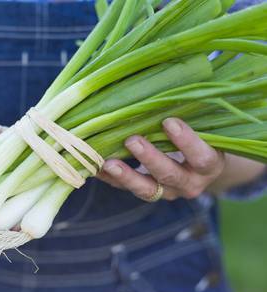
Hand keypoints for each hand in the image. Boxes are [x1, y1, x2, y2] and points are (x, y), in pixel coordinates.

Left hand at [99, 118, 225, 200]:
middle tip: (132, 140)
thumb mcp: (203, 127)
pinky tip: (94, 167)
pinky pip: (124, 189)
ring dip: (126, 176)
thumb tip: (164, 86)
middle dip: (150, 158)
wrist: (196, 166)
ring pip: (146, 190)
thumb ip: (189, 115)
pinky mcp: (146, 193)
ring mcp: (167, 192)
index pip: (201, 157)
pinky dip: (109, 178)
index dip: (186, 142)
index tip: (169, 122)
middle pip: (169, 175)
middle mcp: (189, 183)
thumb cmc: (199, 135)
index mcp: (209, 165)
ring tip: (108, 163)